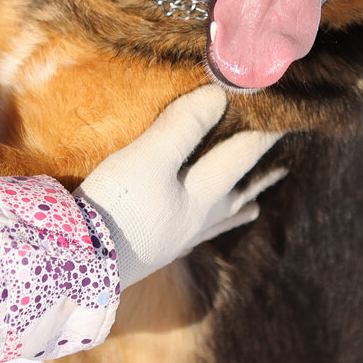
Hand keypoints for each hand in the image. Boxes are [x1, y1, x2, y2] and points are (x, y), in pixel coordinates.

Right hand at [78, 85, 284, 287]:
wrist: (78, 267)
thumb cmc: (118, 208)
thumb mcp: (149, 158)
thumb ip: (184, 126)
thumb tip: (221, 95)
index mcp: (205, 195)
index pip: (242, 154)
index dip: (262, 131)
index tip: (284, 113)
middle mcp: (199, 219)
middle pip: (238, 191)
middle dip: (260, 175)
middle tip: (283, 168)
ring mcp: (178, 238)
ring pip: (220, 219)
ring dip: (240, 206)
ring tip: (255, 207)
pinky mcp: (156, 251)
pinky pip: (196, 236)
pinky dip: (208, 229)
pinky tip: (199, 232)